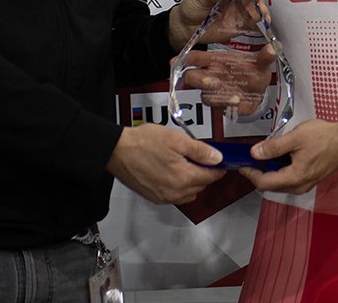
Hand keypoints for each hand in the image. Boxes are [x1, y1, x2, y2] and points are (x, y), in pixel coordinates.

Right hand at [106, 125, 224, 204]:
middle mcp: (175, 192)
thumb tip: (217, 158)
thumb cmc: (144, 142)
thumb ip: (199, 151)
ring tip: (184, 163)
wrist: (117, 151)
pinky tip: (173, 172)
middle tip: (199, 157)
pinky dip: (180, 187)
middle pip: (201, 185)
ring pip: (190, 193)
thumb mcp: (176, 140)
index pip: (211, 177)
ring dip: (193, 181)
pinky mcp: (154, 198)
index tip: (220, 160)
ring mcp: (164, 197)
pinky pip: (176, 196)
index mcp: (183, 178)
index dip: (218, 167)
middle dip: (204, 172)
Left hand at [169, 0, 269, 49]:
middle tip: (260, 9)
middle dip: (258, 2)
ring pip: (255, 10)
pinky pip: (252, 24)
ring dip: (262, 14)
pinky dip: (259, 26)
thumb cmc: (192, 6)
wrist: (186, 26)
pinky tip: (262, 28)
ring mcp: (239, 11)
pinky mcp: (240, 24)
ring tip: (264, 20)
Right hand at [180, 44, 276, 116]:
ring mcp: (214, 92)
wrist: (260, 90)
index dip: (184, 59)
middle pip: (192, 77)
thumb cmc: (253, 72)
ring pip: (204, 95)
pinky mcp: (221, 105)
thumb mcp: (261, 62)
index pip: (194, 58)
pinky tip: (237, 101)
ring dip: (216, 96)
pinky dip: (226, 105)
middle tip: (214, 82)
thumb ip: (266, 56)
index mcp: (215, 61)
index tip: (176, 61)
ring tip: (233, 97)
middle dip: (199, 80)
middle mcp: (211, 76)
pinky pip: (218, 107)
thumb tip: (274, 48)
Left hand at [239, 118, 337, 193]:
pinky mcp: (311, 179)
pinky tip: (279, 158)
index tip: (242, 163)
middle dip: (258, 174)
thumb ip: (274, 147)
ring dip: (269, 173)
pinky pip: (289, 180)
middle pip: (271, 186)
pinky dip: (280, 172)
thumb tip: (254, 153)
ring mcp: (306, 184)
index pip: (264, 183)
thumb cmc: (323, 137)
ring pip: (280, 184)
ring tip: (264, 156)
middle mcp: (299, 186)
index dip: (250, 174)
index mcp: (294, 177)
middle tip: (251, 158)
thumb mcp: (296, 137)